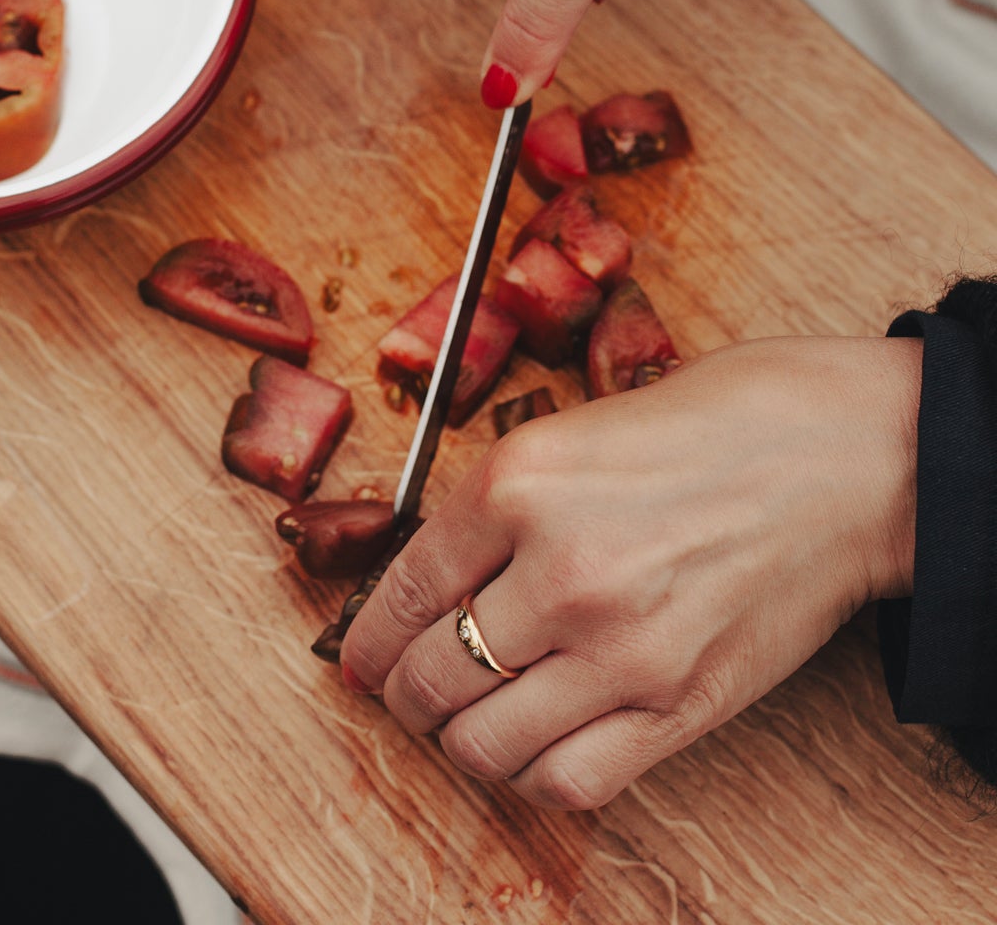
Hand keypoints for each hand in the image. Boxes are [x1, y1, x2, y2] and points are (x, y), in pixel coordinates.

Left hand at [340, 336, 919, 807]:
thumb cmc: (720, 421)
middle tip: (407, 691)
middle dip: (403, 693)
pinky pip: (570, 780)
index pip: (401, 589)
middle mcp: (556, 570)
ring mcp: (618, 648)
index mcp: (516, 482)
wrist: (842, 458)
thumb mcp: (576, 427)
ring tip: (465, 723)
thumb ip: (500, 501)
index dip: (367, 639)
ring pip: (484, 742)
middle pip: (430, 673)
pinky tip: (535, 747)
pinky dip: (534, 776)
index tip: (359, 660)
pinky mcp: (678, 704)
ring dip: (460, 740)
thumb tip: (434, 570)